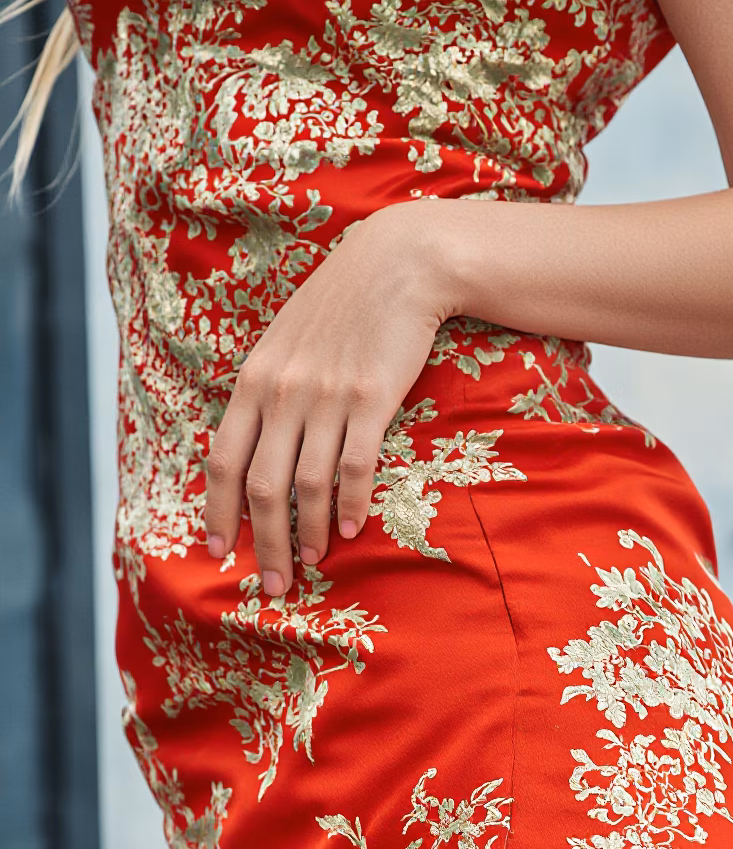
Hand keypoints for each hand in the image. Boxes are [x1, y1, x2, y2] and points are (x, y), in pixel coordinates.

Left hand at [203, 201, 457, 595]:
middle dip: (264, 543)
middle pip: (263, 487)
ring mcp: (326, 397)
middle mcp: (283, 392)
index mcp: (254, 380)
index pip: (223, 460)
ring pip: (307, 485)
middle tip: (274, 583)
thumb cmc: (342, 306)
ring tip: (314, 563)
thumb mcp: (285, 342)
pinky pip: (355, 468)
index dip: (218, 512)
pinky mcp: (370, 399)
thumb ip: (267, 391)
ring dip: (310, 534)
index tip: (219, 550)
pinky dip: (351, 507)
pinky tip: (352, 532)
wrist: (397, 264)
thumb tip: (257, 447)